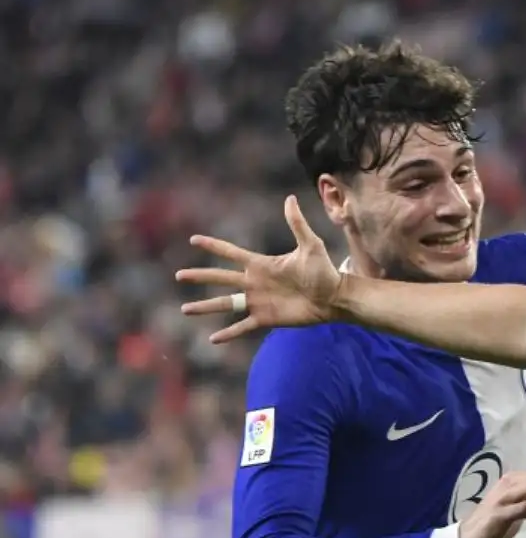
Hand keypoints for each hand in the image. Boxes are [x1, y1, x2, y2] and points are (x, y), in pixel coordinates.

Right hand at [177, 195, 341, 343]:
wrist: (333, 298)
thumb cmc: (324, 271)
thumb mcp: (310, 245)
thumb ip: (297, 223)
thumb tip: (290, 198)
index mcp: (261, 264)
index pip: (231, 253)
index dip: (214, 246)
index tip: (194, 240)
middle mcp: (255, 282)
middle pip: (220, 278)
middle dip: (200, 276)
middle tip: (179, 275)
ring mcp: (258, 301)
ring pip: (225, 304)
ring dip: (205, 306)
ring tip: (185, 309)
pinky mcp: (265, 318)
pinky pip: (242, 326)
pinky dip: (228, 333)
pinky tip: (212, 339)